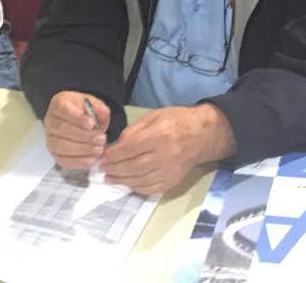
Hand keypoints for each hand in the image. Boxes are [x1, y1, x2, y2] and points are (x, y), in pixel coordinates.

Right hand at [44, 91, 108, 169]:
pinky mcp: (54, 153)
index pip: (63, 109)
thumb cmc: (86, 112)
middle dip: (83, 136)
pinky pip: (62, 160)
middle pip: (61, 129)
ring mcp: (50, 138)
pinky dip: (77, 162)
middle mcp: (50, 120)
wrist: (83, 122)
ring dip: (81, 150)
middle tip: (100, 140)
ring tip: (98, 150)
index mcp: (58, 103)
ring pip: (60, 146)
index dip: (77, 118)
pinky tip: (91, 160)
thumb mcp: (95, 105)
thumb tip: (102, 113)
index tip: (92, 124)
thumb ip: (99, 108)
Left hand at [101, 104, 233, 194]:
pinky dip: (137, 187)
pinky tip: (128, 183)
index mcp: (161, 134)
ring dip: (122, 180)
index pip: (131, 148)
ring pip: (141, 180)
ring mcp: (171, 170)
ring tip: (110, 178)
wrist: (203, 134)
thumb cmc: (177, 120)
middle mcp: (166, 154)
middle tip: (102, 169)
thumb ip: (134, 130)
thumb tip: (117, 146)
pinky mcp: (173, 180)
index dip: (114, 154)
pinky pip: (152, 188)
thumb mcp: (154, 116)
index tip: (103, 156)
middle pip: (134, 166)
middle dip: (115, 169)